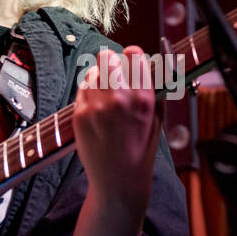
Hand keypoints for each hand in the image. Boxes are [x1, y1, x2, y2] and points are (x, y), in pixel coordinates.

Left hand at [74, 45, 161, 212]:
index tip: (130, 60)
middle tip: (115, 75)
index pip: (133, 54)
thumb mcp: (157, 120)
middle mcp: (119, 99)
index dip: (131, 56)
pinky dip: (88, 93)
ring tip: (105, 94)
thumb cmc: (140, 151)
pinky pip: (81, 89)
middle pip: (107, 57)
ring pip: (91, 71)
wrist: (118, 181)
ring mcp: (96, 108)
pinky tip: (96, 107)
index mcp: (143, 99)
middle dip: (111, 63)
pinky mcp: (79, 116)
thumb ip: (152, 91)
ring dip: (98, 78)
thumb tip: (148, 67)